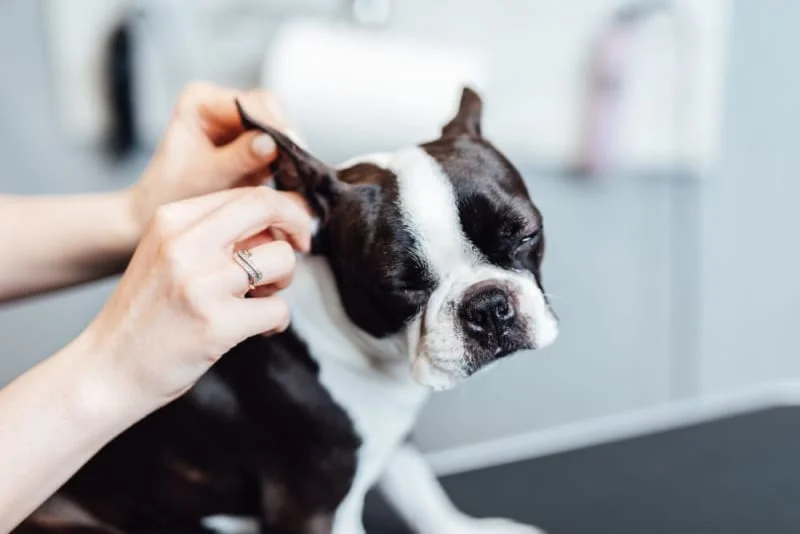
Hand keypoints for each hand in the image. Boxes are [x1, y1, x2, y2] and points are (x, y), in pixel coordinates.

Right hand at [78, 186, 311, 411]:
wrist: (108, 369)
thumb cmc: (147, 313)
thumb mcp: (167, 253)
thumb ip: (214, 232)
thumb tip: (280, 221)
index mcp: (172, 219)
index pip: (248, 194)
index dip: (284, 209)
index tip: (294, 228)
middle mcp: (185, 244)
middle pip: (268, 208)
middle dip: (298, 226)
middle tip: (301, 247)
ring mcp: (201, 284)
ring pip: (281, 260)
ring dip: (284, 281)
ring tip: (260, 298)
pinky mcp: (217, 324)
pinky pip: (279, 309)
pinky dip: (276, 321)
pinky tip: (257, 329)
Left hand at [127, 82, 291, 234]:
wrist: (159, 211)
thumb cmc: (172, 193)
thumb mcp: (205, 177)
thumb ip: (238, 158)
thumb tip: (272, 143)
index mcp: (200, 100)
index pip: (251, 103)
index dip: (275, 125)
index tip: (293, 149)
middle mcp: (221, 102)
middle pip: (270, 109)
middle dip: (286, 138)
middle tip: (301, 167)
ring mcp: (237, 120)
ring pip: (279, 126)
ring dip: (290, 151)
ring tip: (299, 177)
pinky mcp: (251, 139)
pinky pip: (279, 144)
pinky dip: (286, 161)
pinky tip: (292, 178)